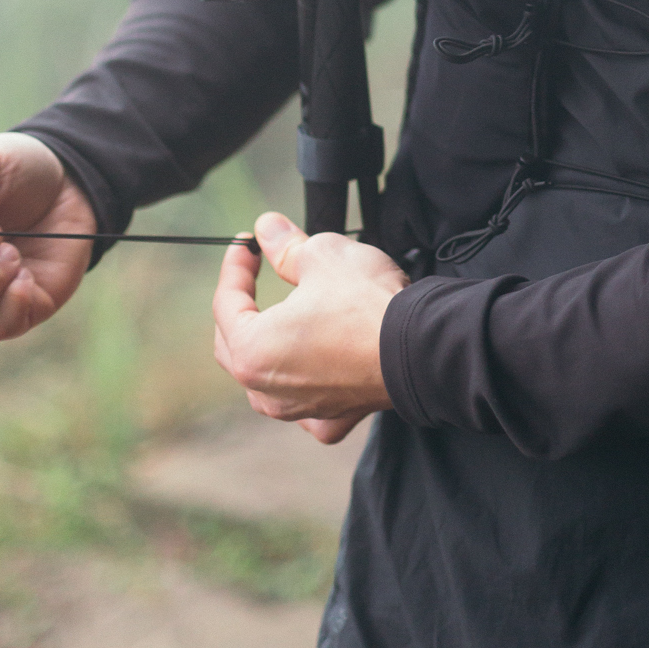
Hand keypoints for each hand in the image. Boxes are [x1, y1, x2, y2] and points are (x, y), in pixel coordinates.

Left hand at [212, 212, 406, 444]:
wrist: (421, 347)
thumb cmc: (368, 304)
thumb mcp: (321, 255)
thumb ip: (285, 245)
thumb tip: (268, 229)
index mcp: (252, 350)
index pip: (226, 302)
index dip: (236, 264)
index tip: (247, 244)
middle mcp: (267, 390)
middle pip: (235, 343)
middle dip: (243, 305)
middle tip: (258, 273)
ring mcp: (299, 410)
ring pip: (264, 380)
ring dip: (267, 349)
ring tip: (279, 319)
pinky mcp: (332, 418)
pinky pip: (305, 406)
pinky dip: (302, 387)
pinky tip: (308, 371)